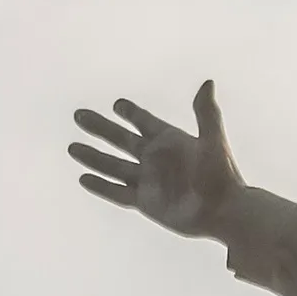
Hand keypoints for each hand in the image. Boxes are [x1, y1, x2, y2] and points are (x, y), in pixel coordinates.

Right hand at [69, 82, 239, 237]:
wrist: (224, 212)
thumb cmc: (222, 176)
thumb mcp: (213, 140)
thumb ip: (206, 113)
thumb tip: (207, 83)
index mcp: (171, 140)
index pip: (144, 122)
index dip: (130, 112)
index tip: (116, 104)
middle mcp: (156, 158)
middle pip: (120, 139)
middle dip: (100, 127)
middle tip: (79, 115)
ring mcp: (149, 180)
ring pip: (113, 165)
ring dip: (93, 157)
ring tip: (72, 147)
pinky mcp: (145, 201)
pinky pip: (117, 191)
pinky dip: (101, 185)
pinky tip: (84, 178)